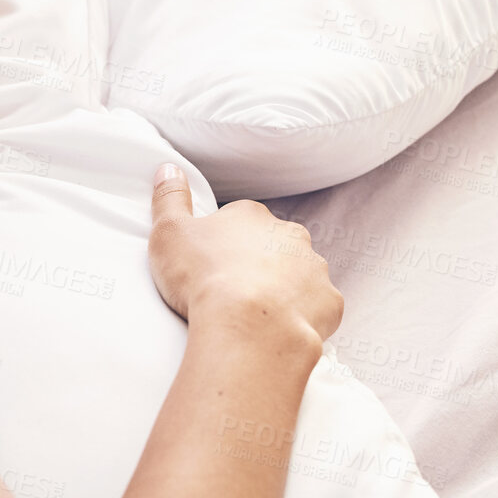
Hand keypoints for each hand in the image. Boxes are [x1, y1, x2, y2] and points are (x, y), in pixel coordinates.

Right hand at [147, 163, 344, 351]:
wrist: (247, 327)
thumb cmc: (204, 278)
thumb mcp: (169, 232)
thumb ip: (169, 198)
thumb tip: (168, 168)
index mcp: (252, 216)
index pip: (240, 221)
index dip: (224, 244)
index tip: (210, 265)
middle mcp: (290, 236)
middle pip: (274, 246)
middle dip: (259, 263)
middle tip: (233, 291)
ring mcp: (314, 269)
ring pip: (300, 275)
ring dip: (283, 289)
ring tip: (256, 315)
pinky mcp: (329, 302)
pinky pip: (318, 306)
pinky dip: (303, 316)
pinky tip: (280, 329)